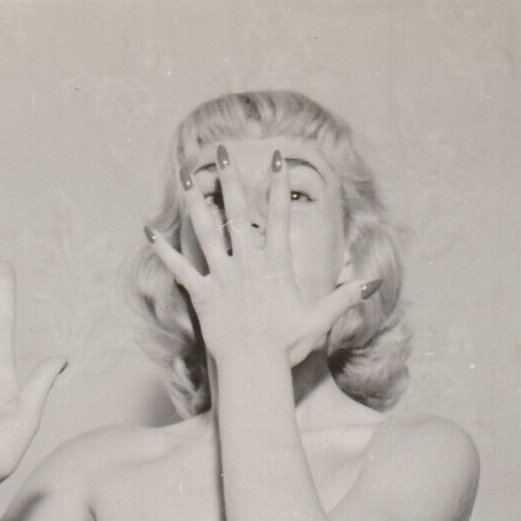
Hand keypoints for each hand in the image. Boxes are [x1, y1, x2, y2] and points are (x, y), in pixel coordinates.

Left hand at [145, 147, 378, 367]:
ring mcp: (223, 278)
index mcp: (274, 266)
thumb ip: (344, 297)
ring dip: (195, 203)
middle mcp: (247, 265)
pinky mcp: (203, 295)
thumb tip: (372, 282)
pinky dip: (164, 251)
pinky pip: (180, 270)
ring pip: (206, 232)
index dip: (278, 186)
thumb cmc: (287, 346)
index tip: (277, 158)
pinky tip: (148, 231)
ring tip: (187, 177)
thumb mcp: (320, 319)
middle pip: (237, 214)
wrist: (255, 368)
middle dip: (229, 180)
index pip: (277, 217)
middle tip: (222, 152)